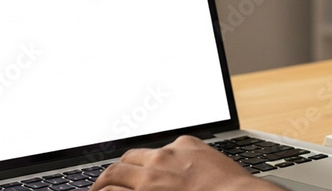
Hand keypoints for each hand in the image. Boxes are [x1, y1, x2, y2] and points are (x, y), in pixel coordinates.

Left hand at [90, 136, 281, 190]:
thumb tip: (190, 175)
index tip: (136, 171)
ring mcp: (153, 177)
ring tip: (97, 190)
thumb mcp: (214, 165)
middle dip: (115, 171)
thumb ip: (196, 163)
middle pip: (128, 159)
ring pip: (114, 174)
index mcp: (184, 145)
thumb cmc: (234, 188)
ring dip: (103, 184)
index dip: (140, 164)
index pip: (152, 151)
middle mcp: (164, 156)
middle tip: (106, 182)